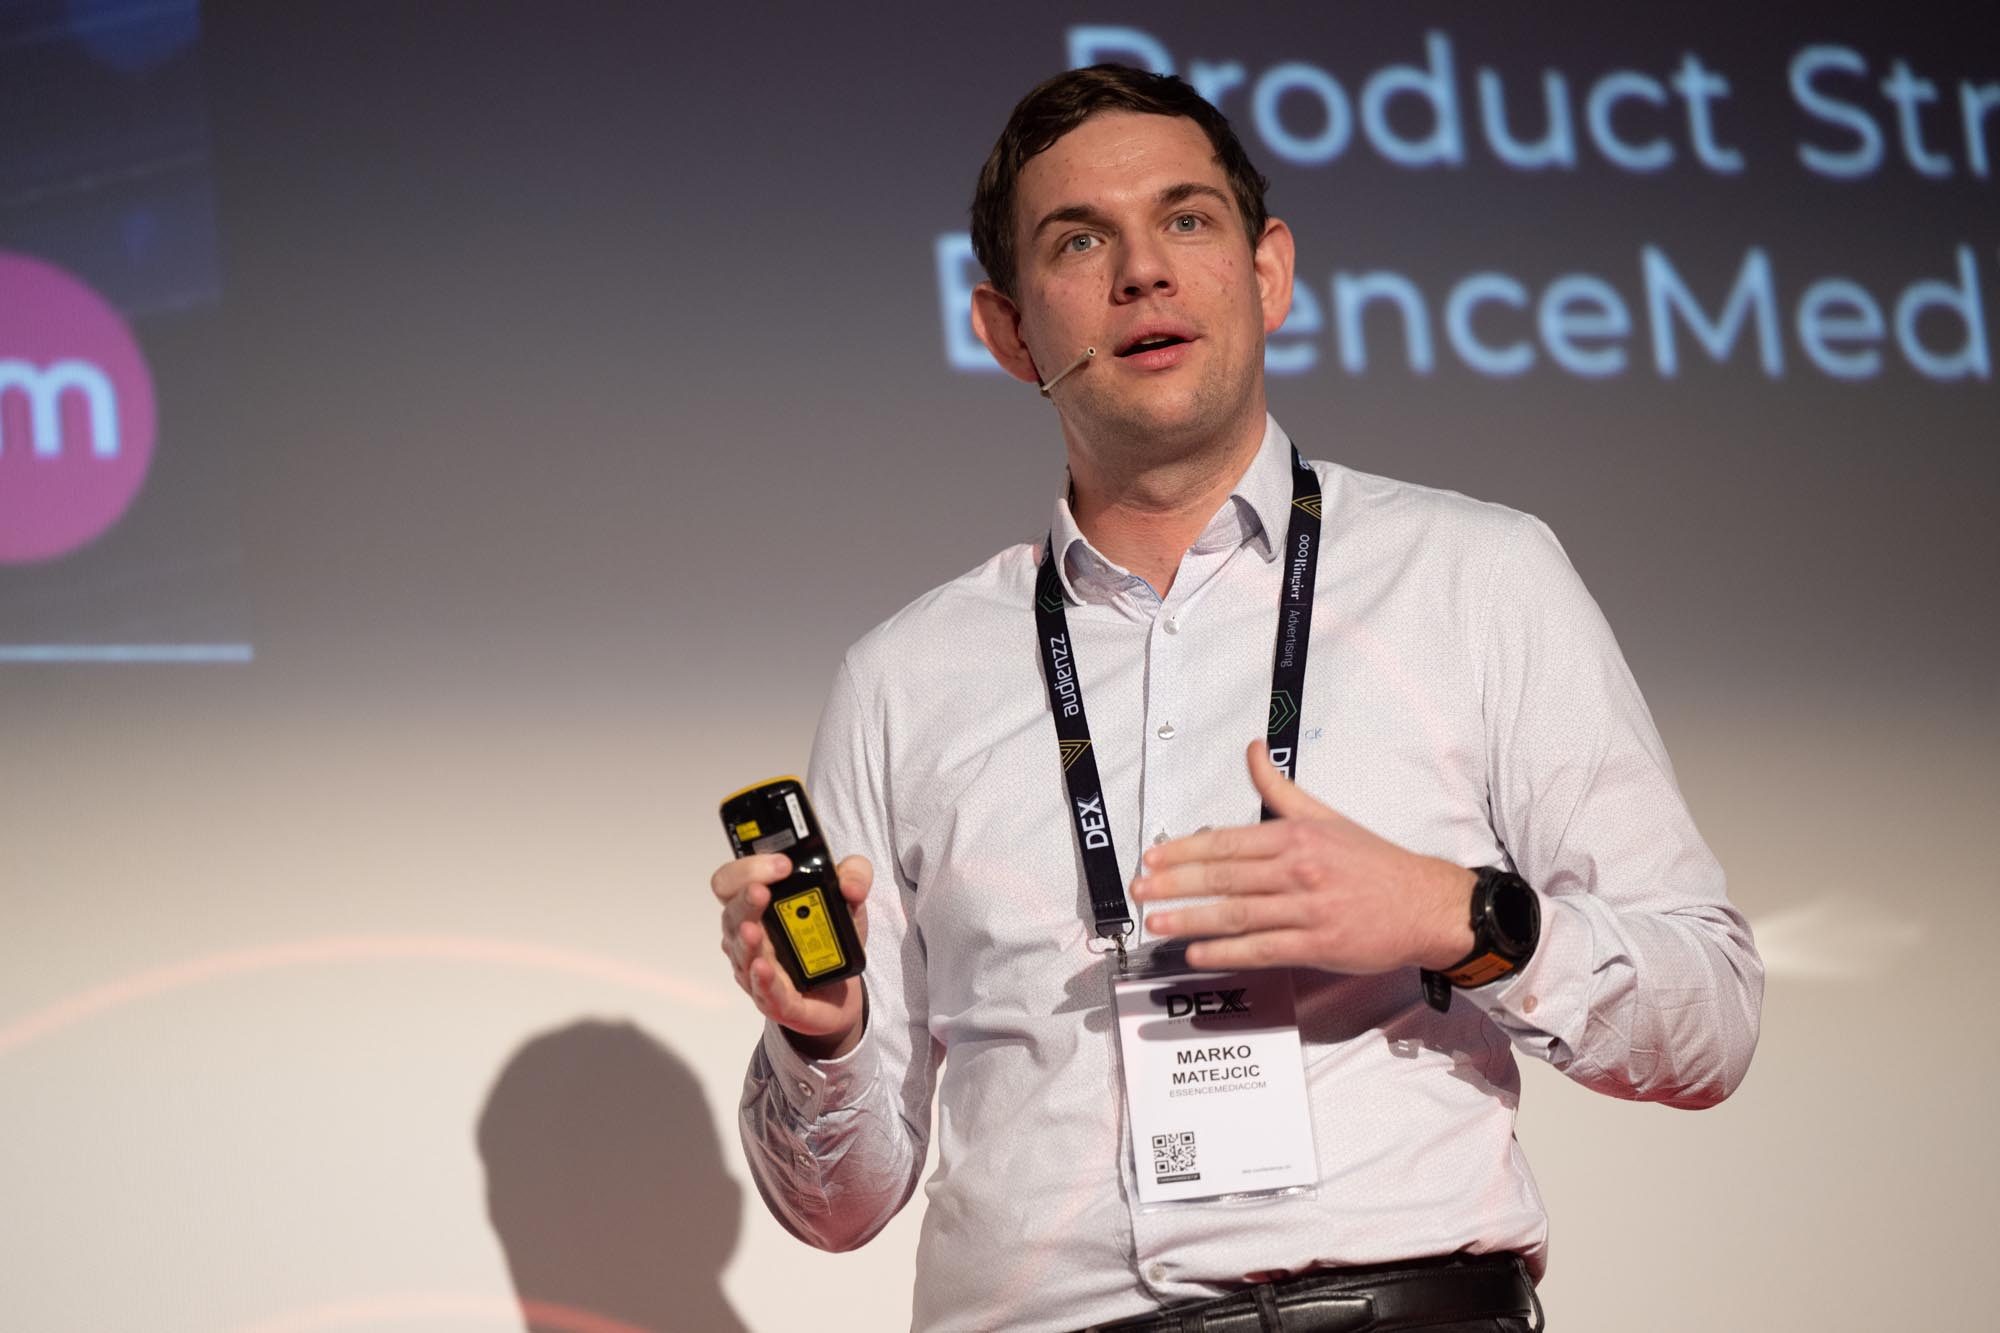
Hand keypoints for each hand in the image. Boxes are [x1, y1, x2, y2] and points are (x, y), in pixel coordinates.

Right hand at [712, 852, 871, 1058]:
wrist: (844, 990)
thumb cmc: (831, 940)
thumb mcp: (851, 899)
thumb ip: (855, 876)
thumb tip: (850, 885)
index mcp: (758, 905)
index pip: (732, 880)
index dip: (748, 869)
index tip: (782, 865)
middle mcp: (749, 935)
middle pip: (732, 914)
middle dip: (745, 900)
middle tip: (762, 891)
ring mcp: (756, 970)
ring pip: (743, 953)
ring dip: (747, 942)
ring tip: (754, 931)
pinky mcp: (776, 1001)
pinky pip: (764, 990)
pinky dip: (763, 979)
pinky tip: (764, 968)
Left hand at [1130, 741, 1475, 973]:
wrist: (1425, 904)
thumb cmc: (1372, 862)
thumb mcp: (1326, 817)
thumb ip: (1280, 790)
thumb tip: (1251, 750)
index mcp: (1297, 836)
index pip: (1227, 842)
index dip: (1184, 850)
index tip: (1153, 859)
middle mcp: (1299, 869)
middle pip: (1225, 877)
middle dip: (1176, 884)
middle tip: (1141, 891)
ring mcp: (1309, 909)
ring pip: (1238, 913)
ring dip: (1192, 919)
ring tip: (1157, 923)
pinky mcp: (1319, 945)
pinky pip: (1263, 948)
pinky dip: (1227, 951)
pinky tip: (1197, 953)